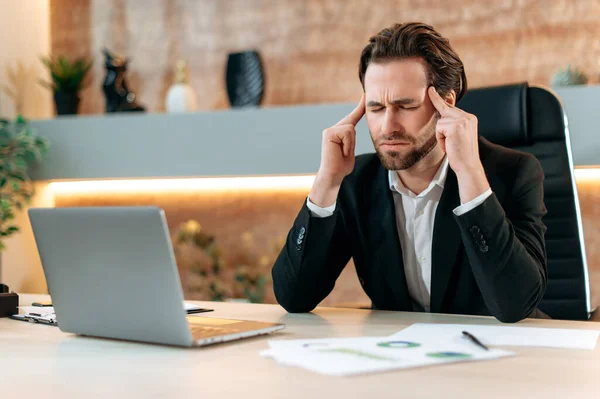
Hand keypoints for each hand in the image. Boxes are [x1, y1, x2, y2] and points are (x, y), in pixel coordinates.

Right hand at [317, 94, 364, 182]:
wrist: (333, 176)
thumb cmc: (341, 166)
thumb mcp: (349, 150)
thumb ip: (351, 139)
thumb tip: (352, 129)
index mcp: (339, 132)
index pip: (352, 117)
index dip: (360, 107)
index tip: (365, 95)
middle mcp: (333, 129)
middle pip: (352, 124)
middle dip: (352, 141)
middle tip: (344, 153)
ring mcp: (330, 130)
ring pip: (350, 128)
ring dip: (350, 144)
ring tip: (343, 153)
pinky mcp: (329, 133)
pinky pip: (347, 132)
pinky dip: (347, 144)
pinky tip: (340, 152)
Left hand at [428, 86, 488, 202]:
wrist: (468, 165)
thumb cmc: (460, 154)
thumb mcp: (457, 136)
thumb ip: (452, 124)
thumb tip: (440, 117)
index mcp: (469, 118)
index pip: (452, 107)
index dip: (439, 99)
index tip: (431, 89)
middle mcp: (467, 117)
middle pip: (444, 111)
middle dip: (438, 112)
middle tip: (433, 96)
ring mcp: (462, 120)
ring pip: (440, 122)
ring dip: (441, 136)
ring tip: (450, 144)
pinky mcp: (455, 126)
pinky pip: (439, 128)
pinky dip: (440, 139)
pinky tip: (448, 145)